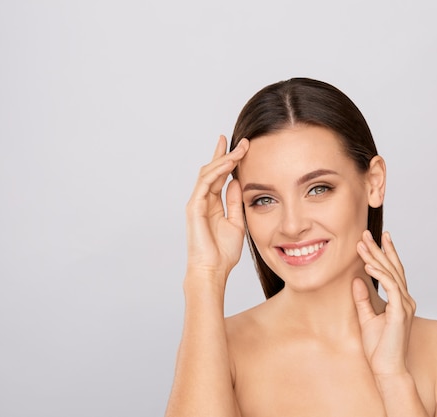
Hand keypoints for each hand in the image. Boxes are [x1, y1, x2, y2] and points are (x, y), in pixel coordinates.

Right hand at [184, 135, 248, 279]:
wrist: (213, 270)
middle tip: (241, 141)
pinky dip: (217, 172)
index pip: (220, 176)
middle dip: (226, 154)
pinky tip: (229, 163)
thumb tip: (237, 181)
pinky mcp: (194, 208)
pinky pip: (204, 184)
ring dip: (223, 159)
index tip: (242, 146)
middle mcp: (203, 200)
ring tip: (239, 149)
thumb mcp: (236, 222)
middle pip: (213, 170)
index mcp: (212, 204)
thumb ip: (235, 202)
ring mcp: (197, 203)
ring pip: (208, 173)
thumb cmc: (223, 253)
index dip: (229, 160)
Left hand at [352, 230, 415, 376]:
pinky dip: (380, 275)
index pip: (392, 272)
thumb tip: (356, 280)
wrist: (387, 369)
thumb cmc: (379, 348)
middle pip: (393, 268)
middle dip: (380, 249)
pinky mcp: (400, 313)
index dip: (383, 254)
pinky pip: (391, 288)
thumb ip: (362, 299)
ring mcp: (405, 306)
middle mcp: (406, 300)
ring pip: (392, 274)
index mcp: (400, 301)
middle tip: (367, 233)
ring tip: (363, 244)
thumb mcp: (366, 318)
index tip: (374, 239)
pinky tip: (369, 265)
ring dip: (377, 258)